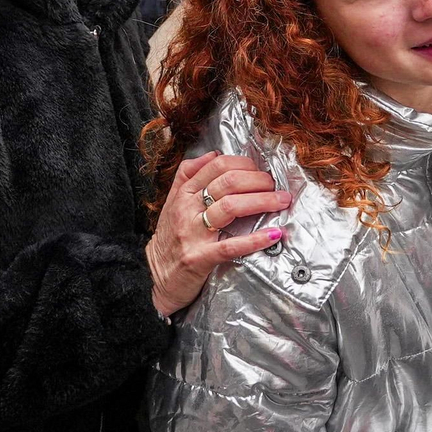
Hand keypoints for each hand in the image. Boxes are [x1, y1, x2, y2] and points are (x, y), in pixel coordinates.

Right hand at [145, 151, 290, 317]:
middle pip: (228, 182)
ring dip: (262, 201)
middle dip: (258, 180)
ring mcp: (193, 234)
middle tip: (275, 186)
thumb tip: (212, 154)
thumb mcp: (172, 203)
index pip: (217, 166)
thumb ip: (188, 175)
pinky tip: (273, 234)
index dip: (244, 164)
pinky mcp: (200, 258)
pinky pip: (230, 246)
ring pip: (231, 207)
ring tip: (281, 201)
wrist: (151, 276)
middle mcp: (187, 210)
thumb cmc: (168, 240)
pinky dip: (255, 239)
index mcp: (184, 194)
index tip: (260, 170)